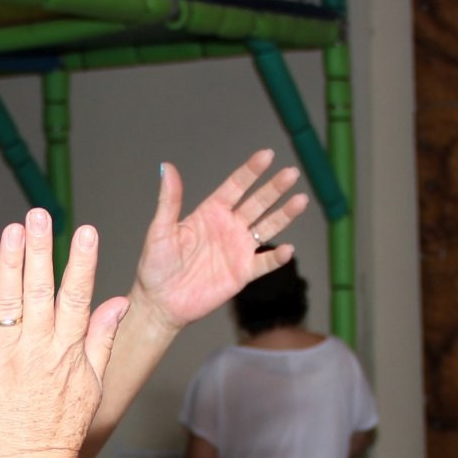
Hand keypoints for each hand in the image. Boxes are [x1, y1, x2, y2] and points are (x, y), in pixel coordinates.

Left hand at [0, 209, 128, 457]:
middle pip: (40, 290)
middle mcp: (38, 348)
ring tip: (12, 230)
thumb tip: (117, 303)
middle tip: (40, 216)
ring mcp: (7, 356)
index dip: (81, 263)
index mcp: (68, 350)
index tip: (86, 232)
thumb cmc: (63, 425)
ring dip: (8, 264)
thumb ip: (102, 340)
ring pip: (8, 302)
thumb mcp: (94, 383)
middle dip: (41, 250)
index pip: (77, 297)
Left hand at [132, 150, 309, 330]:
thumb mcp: (161, 230)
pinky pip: (264, 263)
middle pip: (257, 203)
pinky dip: (277, 257)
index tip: (267, 155)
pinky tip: (288, 249)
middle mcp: (228, 227)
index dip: (251, 171)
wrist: (161, 302)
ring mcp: (238, 249)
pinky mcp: (242, 273)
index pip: (236, 186)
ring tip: (300, 200)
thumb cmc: (156, 266)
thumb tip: (168, 167)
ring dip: (284, 214)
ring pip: (267, 228)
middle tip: (291, 173)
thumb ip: (169, 200)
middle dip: (274, 188)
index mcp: (210, 213)